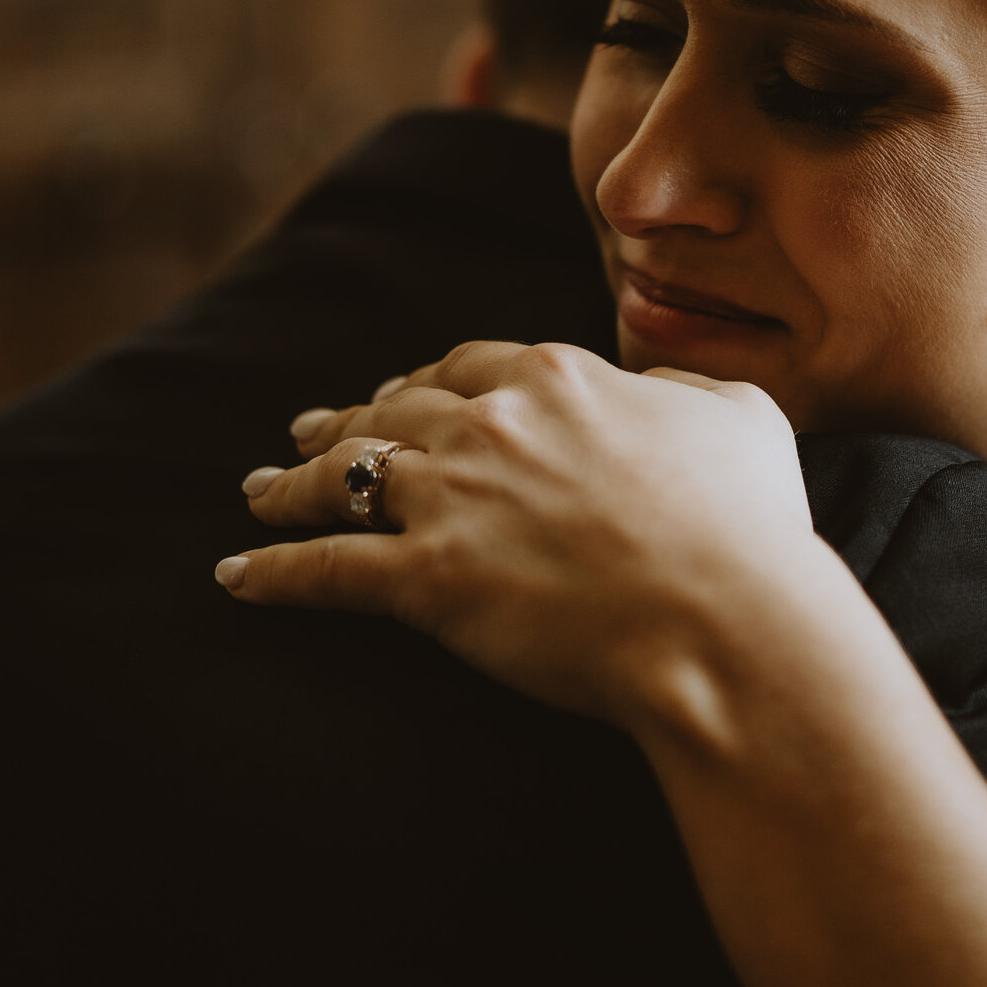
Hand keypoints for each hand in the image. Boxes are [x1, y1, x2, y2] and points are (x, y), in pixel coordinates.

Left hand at [218, 341, 819, 728]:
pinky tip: (236, 576)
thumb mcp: (743, 416)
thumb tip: (670, 389)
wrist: (725, 619)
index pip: (470, 367)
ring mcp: (452, 498)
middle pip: (392, 412)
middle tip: (310, 431)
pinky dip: (272, 570)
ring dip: (291, 483)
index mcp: (560, 377)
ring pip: (345, 477)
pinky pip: (324, 569)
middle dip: (346, 420)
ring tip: (259, 491)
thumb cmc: (749, 526)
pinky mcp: (426, 580)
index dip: (427, 382)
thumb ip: (693, 386)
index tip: (405, 394)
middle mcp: (492, 423)